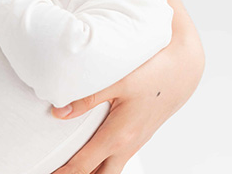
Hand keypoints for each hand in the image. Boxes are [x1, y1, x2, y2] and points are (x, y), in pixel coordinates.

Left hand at [51, 0, 204, 173]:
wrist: (184, 69)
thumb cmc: (153, 71)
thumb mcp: (117, 81)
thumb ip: (86, 98)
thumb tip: (58, 112)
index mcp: (118, 136)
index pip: (82, 166)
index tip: (48, 173)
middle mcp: (128, 145)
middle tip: (57, 172)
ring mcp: (136, 142)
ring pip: (111, 171)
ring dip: (92, 173)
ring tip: (73, 169)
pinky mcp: (141, 136)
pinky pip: (119, 159)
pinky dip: (104, 164)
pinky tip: (95, 155)